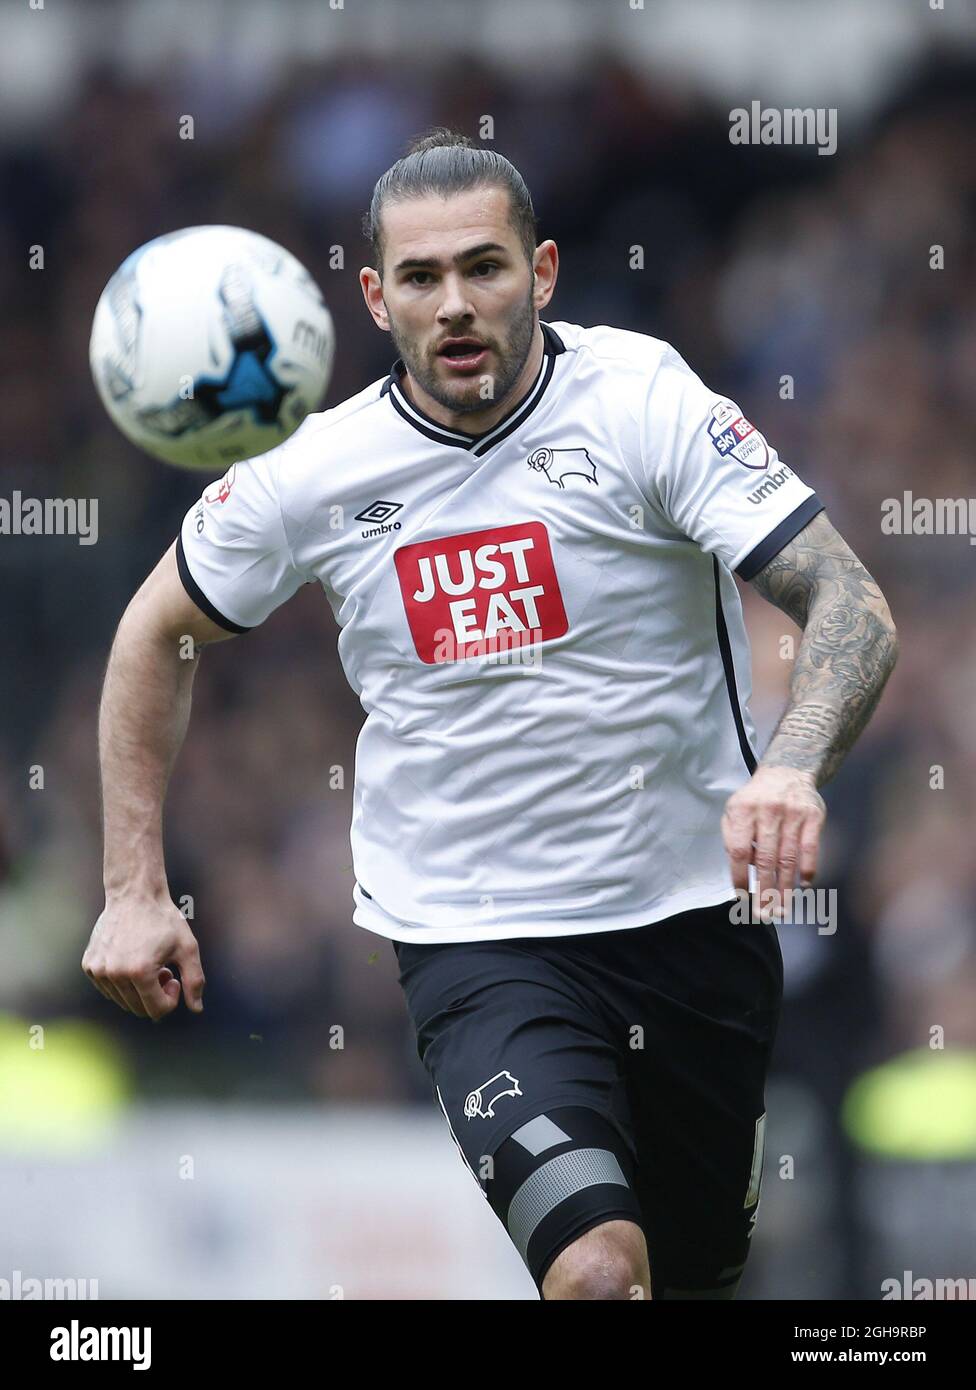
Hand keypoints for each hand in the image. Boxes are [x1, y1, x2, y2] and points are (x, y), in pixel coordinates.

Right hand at [82, 893, 205, 1020]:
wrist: (134, 894)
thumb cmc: (164, 920)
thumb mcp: (187, 948)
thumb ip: (194, 980)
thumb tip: (197, 1009)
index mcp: (139, 972)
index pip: (157, 1010)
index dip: (171, 998)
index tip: (174, 976)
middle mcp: (114, 974)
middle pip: (139, 1009)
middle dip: (156, 994)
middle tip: (163, 969)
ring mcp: (98, 971)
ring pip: (123, 1001)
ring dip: (139, 989)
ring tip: (148, 963)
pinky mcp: (89, 966)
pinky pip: (109, 990)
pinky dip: (123, 983)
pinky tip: (132, 959)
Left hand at [721, 765, 825, 922]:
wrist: (786, 771)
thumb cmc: (755, 799)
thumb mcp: (734, 810)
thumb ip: (732, 837)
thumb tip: (742, 869)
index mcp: (743, 810)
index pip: (739, 851)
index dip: (740, 877)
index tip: (741, 898)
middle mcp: (768, 811)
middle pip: (766, 860)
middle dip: (764, 891)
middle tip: (763, 915)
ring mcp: (793, 813)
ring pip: (788, 859)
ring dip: (785, 888)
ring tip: (782, 909)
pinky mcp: (813, 816)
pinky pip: (810, 849)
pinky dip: (807, 870)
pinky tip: (803, 886)